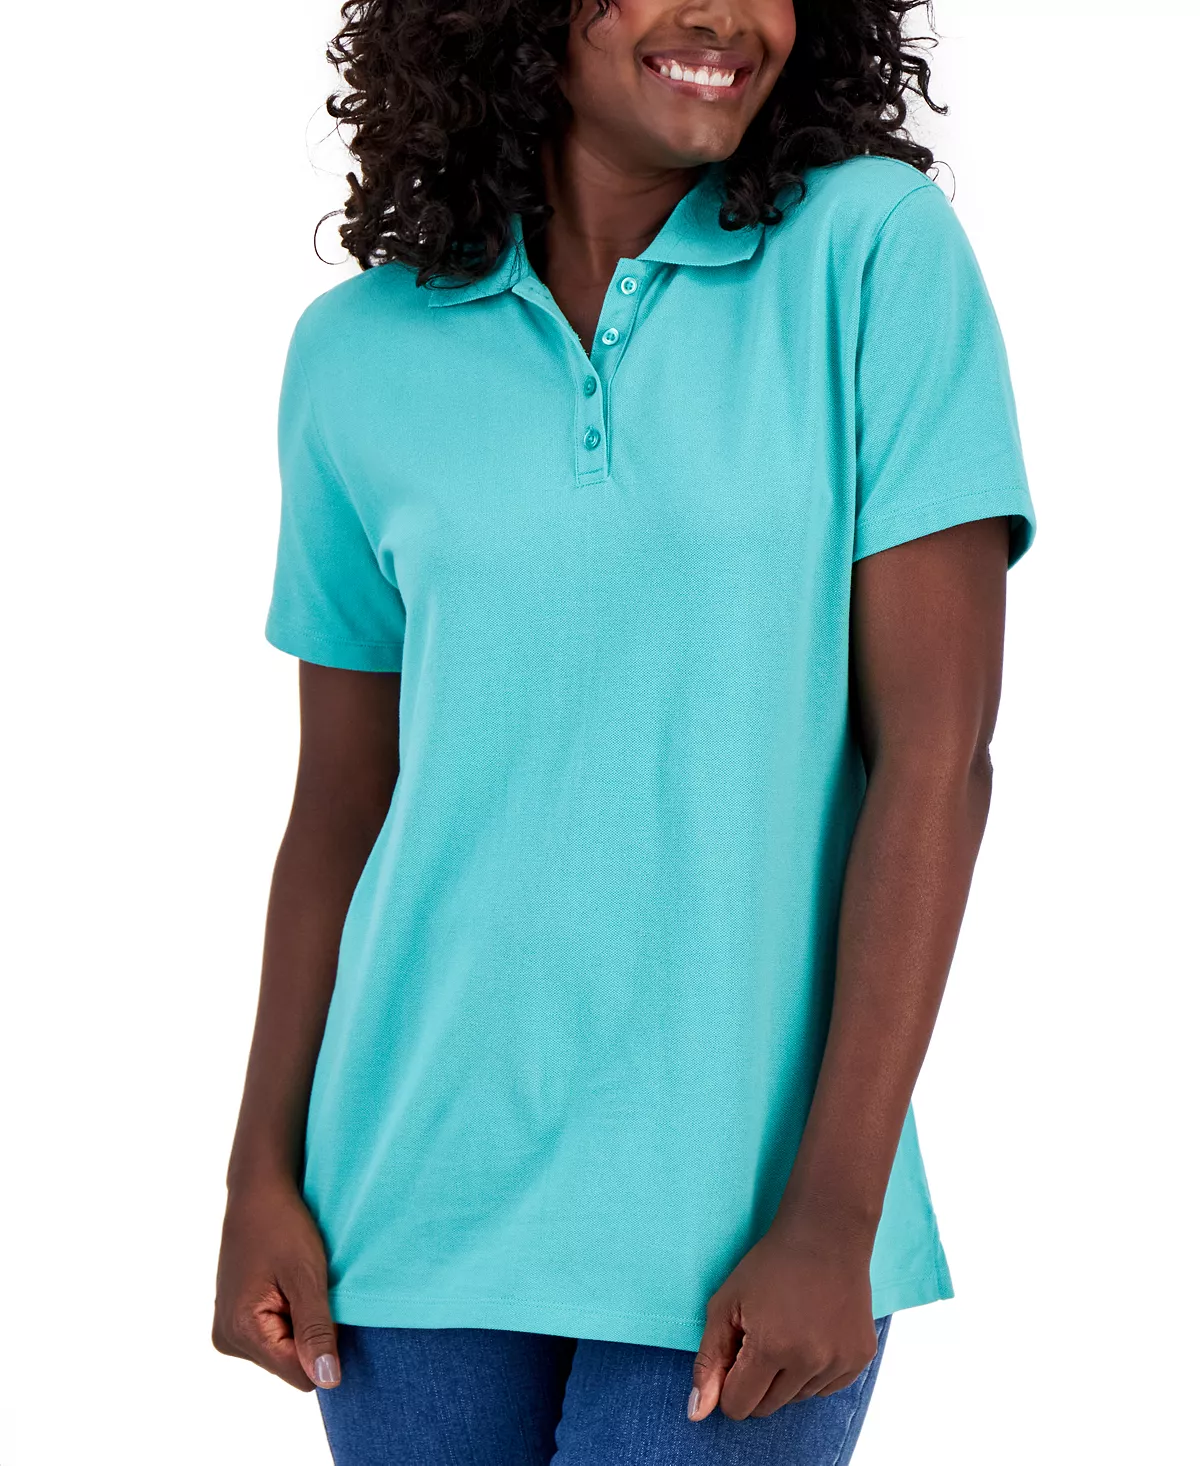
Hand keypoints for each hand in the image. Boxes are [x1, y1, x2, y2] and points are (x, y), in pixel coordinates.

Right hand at [212, 1177, 340, 1391]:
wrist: (257, 1193)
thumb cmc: (283, 1226)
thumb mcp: (308, 1276)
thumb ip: (316, 1330)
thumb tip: (328, 1381)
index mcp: (242, 1331)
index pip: (300, 1374)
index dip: (324, 1346)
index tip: (325, 1305)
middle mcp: (228, 1340)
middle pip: (290, 1366)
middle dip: (310, 1334)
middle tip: (308, 1289)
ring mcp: (228, 1332)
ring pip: (283, 1353)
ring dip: (299, 1324)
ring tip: (295, 1284)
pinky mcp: (233, 1323)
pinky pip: (273, 1338)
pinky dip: (288, 1317)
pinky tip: (286, 1286)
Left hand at [689, 1221, 877, 1420]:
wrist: (825, 1235)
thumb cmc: (770, 1265)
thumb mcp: (725, 1304)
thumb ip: (709, 1360)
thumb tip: (696, 1413)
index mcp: (772, 1347)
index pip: (739, 1406)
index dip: (729, 1383)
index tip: (734, 1355)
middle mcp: (810, 1361)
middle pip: (767, 1407)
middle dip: (756, 1382)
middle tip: (760, 1337)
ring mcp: (840, 1361)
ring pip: (797, 1399)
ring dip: (786, 1377)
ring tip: (788, 1330)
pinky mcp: (860, 1357)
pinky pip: (825, 1388)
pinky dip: (813, 1372)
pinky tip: (812, 1333)